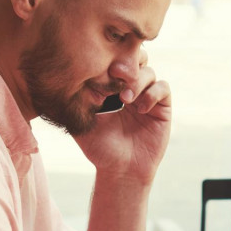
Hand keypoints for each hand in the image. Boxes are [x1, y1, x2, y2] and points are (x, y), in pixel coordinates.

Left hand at [75, 49, 170, 185]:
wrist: (120, 171)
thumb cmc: (99, 149)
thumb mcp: (82, 121)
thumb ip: (77, 101)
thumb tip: (68, 77)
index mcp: (111, 89)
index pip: (114, 62)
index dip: (110, 60)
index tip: (101, 70)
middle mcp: (131, 89)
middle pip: (136, 59)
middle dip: (127, 63)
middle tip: (117, 74)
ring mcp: (147, 97)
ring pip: (149, 71)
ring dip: (137, 81)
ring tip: (126, 99)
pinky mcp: (162, 108)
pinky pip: (163, 87)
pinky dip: (152, 93)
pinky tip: (140, 109)